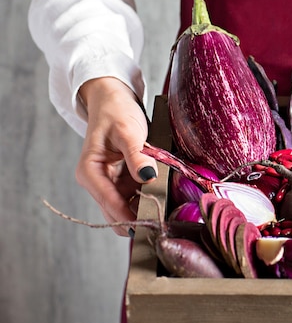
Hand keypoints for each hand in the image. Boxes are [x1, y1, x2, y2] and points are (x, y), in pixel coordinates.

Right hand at [76, 77, 157, 235]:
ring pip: (130, 208)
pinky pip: (137, 197)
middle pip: (118, 213)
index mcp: (89, 173)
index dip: (132, 216)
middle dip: (141, 216)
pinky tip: (167, 195)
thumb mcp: (127, 130)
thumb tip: (147, 178)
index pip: (111, 204)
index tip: (155, 222)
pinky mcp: (123, 181)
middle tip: (168, 218)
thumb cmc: (116, 111)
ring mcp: (111, 184)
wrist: (114, 100)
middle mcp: (97, 183)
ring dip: (148, 208)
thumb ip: (136, 155)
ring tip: (171, 206)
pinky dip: (151, 198)